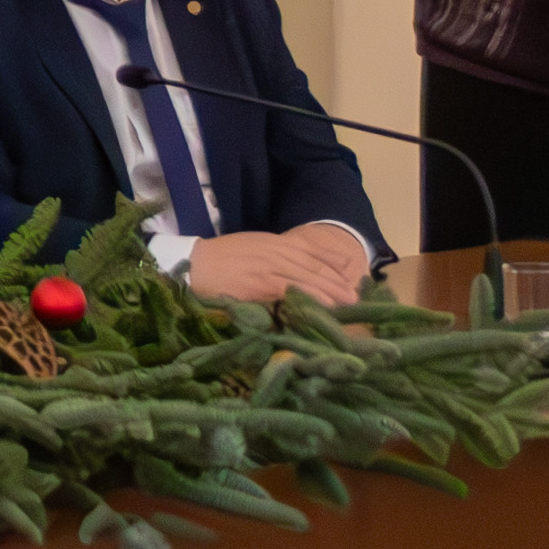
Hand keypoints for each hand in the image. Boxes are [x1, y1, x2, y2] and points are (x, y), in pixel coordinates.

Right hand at [183, 229, 371, 307]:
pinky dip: (309, 298)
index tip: (350, 274)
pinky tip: (323, 306)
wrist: (193, 265)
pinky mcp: (260, 285)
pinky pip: (290, 291)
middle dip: (336, 281)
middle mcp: (275, 252)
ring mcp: (269, 268)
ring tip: (347, 303)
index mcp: (274, 242)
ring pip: (307, 278)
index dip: (332, 263)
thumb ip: (274, 256)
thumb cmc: (219, 259)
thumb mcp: (252, 249)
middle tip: (356, 296)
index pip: (311, 251)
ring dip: (330, 291)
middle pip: (314, 266)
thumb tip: (295, 271)